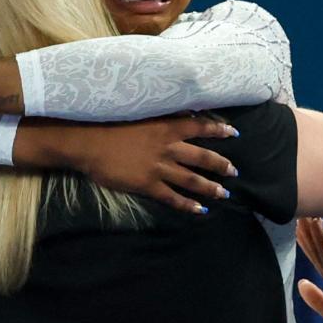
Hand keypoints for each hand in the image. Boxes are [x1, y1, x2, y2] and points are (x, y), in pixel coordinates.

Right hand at [45, 115, 240, 214]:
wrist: (88, 141)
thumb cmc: (110, 123)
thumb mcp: (141, 113)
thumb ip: (162, 116)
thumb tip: (182, 112)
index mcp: (166, 127)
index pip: (200, 126)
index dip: (218, 129)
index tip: (234, 132)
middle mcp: (168, 147)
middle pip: (202, 157)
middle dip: (221, 165)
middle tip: (234, 171)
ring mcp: (159, 168)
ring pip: (192, 179)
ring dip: (210, 187)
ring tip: (224, 193)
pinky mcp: (148, 185)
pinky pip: (172, 197)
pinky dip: (188, 204)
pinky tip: (200, 210)